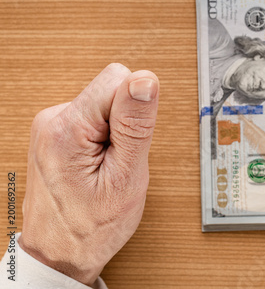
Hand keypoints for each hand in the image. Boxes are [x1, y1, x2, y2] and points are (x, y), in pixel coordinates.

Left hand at [20, 63, 158, 285]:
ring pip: (104, 104)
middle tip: (118, 161)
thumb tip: (146, 81)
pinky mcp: (55, 132)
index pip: (119, 79)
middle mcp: (52, 119)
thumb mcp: (126, 178)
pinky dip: (103, 139)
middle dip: (126, 123)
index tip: (129, 145)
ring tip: (107, 167)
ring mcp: (51, 126)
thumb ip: (136, 125)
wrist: (59, 253)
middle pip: (111, 90)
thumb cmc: (90, 226)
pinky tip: (98, 165)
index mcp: (67, 128)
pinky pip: (94, 118)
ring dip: (115, 133)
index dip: (137, 112)